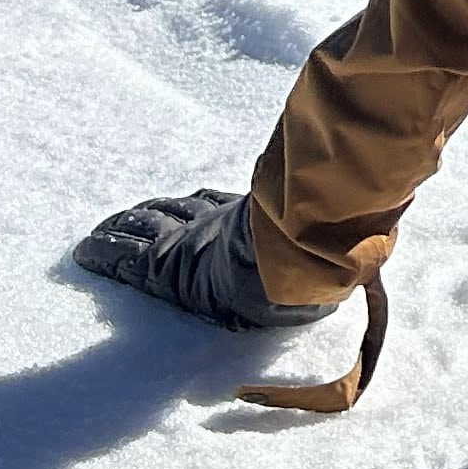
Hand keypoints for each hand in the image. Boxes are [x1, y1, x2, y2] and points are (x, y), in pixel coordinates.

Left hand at [74, 187, 334, 330]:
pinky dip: (102, 251)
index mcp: (255, 222)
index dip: (207, 207)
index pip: (224, 209)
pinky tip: (83, 252)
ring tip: (107, 230)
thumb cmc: (312, 251)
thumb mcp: (332, 246)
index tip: (200, 203)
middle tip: (144, 212)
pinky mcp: (162, 265)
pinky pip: (123, 256)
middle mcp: (220, 224)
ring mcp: (189, 242)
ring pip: (148, 227)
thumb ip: (347, 247)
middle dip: (163, 211)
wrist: (287, 259)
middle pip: (183, 210)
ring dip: (127, 227)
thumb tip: (384, 242)